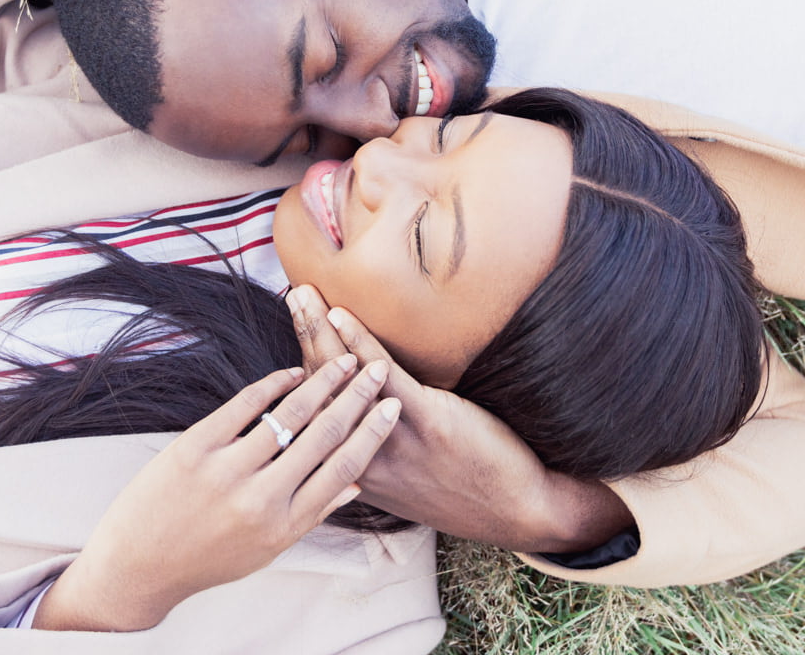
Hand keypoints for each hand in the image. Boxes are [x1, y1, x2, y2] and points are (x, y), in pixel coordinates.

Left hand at [34, 355, 398, 631]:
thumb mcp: (267, 549)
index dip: (373, 433)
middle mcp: (261, 499)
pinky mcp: (194, 449)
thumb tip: (356, 484)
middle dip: (357, 397)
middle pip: (325, 435)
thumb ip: (311, 514)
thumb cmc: (206, 558)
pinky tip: (292, 372)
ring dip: (323, 381)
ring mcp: (227, 471)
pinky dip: (273, 383)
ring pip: (291, 414)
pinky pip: (244, 405)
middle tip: (376, 370)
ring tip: (343, 361)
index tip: (393, 406)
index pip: (344, 469)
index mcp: (285, 525)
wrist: (137, 566)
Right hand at [288, 286, 633, 552]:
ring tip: (305, 294)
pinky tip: (342, 315)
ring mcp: (392, 440)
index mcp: (352, 469)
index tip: (290, 331)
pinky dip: (359, 341)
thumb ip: (370, 450)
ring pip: (343, 377)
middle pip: (319, 388)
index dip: (295, 367)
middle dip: (303, 336)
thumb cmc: (459, 488)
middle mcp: (362, 457)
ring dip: (319, 329)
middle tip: (292, 295)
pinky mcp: (426, 422)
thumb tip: (350, 411)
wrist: (514, 510)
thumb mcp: (401, 482)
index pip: (312, 413)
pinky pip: (384, 374)